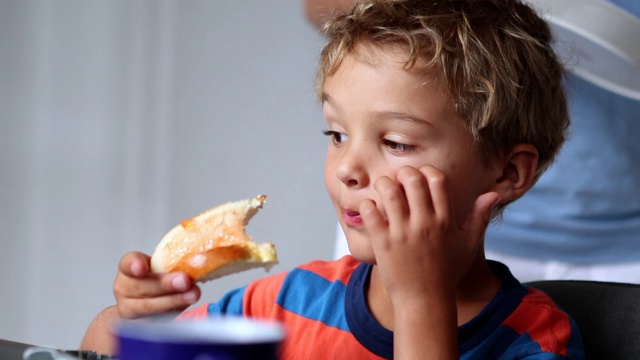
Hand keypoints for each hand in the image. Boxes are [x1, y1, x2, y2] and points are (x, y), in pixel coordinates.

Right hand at [113, 251, 200, 318]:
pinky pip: (157, 318)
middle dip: (164, 284)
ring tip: (193, 294)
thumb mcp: (162, 266)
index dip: (134, 264)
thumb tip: (199, 258)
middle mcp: (124, 288)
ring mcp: (130, 309)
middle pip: (141, 286)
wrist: (147, 303)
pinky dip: (174, 310)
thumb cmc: (157, 278)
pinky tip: (187, 304)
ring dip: (173, 300)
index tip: (142, 267)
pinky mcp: (140, 324)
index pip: (127, 263)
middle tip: (184, 280)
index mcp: (128, 269)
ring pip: (148, 306)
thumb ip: (173, 262)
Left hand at [359, 165, 499, 302]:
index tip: (419, 176)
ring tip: (383, 190)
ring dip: (383, 184)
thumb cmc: (446, 273)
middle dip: (403, 172)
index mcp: (445, 221)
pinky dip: (368, 204)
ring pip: (388, 192)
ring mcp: (403, 233)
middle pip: (412, 179)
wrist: (424, 302)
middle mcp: (424, 224)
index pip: (437, 179)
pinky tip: (372, 209)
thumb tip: (493, 194)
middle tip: (398, 180)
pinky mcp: (383, 243)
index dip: (426, 170)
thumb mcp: (467, 245)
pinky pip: (370, 212)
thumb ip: (479, 217)